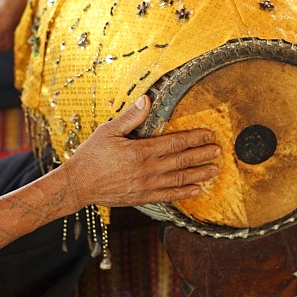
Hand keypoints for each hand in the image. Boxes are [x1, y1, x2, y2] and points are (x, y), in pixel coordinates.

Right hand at [61, 95, 219, 209]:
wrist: (78, 185)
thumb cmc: (91, 156)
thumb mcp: (108, 131)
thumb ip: (131, 117)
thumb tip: (147, 99)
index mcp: (140, 151)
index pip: (174, 143)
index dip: (193, 138)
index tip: (207, 134)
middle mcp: (147, 170)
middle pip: (181, 161)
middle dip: (201, 155)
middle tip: (218, 151)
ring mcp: (146, 186)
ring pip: (179, 180)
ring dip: (198, 174)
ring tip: (213, 170)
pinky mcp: (142, 197)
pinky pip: (168, 196)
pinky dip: (183, 193)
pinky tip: (196, 190)